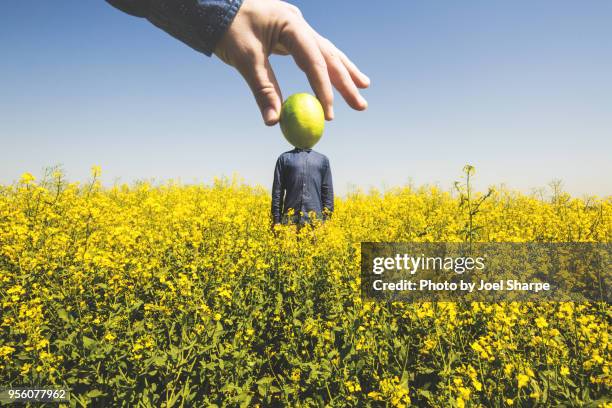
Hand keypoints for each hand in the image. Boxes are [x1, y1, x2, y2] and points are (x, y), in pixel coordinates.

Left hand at [214, 0, 369, 125]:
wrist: (210, 4)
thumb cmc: (226, 27)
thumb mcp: (244, 59)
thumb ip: (263, 90)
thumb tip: (274, 122)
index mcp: (290, 24)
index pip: (314, 61)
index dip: (323, 90)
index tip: (328, 114)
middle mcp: (298, 22)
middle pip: (328, 56)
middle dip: (346, 82)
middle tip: (361, 106)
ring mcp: (295, 26)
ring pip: (325, 51)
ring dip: (343, 71)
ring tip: (363, 87)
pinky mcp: (288, 33)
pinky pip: (312, 52)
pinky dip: (324, 66)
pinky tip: (337, 75)